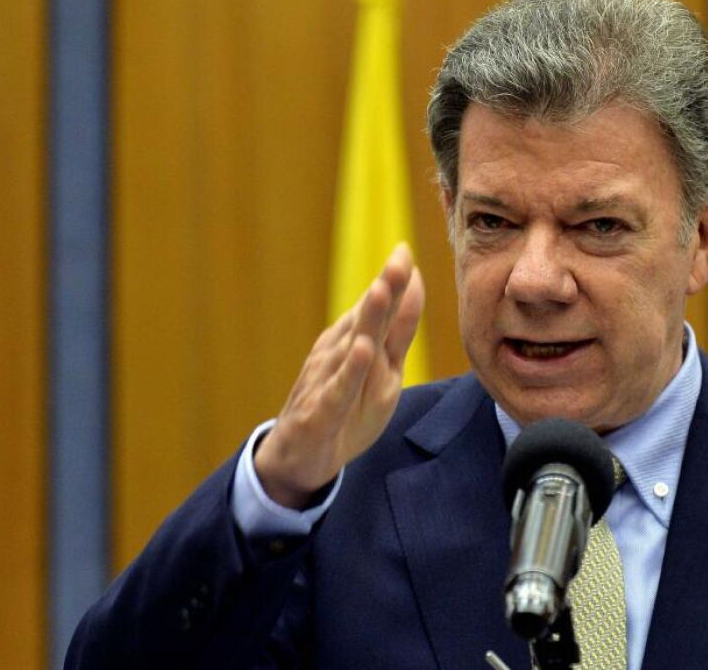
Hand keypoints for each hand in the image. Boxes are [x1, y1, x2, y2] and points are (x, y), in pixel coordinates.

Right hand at [254, 243, 424, 507]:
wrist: (296, 457)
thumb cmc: (339, 407)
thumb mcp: (376, 368)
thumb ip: (394, 330)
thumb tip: (411, 284)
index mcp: (354, 343)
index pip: (381, 309)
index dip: (395, 281)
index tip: (405, 249)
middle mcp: (338, 356)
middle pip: (367, 318)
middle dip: (385, 287)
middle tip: (399, 256)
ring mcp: (327, 383)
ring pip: (351, 347)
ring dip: (368, 319)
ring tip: (383, 289)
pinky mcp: (319, 414)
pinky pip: (337, 391)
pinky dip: (349, 371)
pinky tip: (361, 350)